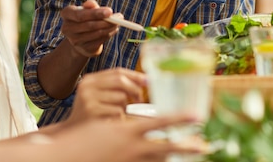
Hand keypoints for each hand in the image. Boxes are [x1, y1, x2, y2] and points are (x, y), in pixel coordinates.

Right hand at [55, 114, 204, 161]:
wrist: (67, 158)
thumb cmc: (84, 137)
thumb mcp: (106, 124)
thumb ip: (126, 123)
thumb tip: (142, 120)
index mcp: (128, 132)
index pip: (160, 122)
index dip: (180, 119)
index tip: (197, 115)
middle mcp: (133, 149)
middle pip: (166, 148)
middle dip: (186, 147)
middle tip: (204, 145)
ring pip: (158, 160)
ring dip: (171, 156)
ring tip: (187, 152)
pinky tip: (163, 160)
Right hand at [60, 0, 119, 57]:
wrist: (81, 37)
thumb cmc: (85, 18)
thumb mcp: (87, 9)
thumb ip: (91, 5)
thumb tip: (92, 4)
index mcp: (66, 14)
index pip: (80, 15)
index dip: (95, 13)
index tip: (110, 11)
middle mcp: (67, 28)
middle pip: (89, 25)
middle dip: (106, 21)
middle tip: (119, 17)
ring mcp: (74, 40)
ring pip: (96, 33)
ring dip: (110, 28)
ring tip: (118, 22)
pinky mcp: (84, 49)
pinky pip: (99, 41)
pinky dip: (109, 34)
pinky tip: (113, 29)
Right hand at [69, 68, 146, 121]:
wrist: (71, 133)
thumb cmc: (91, 114)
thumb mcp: (99, 95)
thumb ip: (116, 87)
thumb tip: (144, 80)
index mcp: (90, 79)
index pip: (117, 71)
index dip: (134, 75)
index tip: (147, 81)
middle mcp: (87, 86)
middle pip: (120, 81)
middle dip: (134, 90)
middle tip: (139, 100)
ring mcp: (88, 98)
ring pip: (121, 98)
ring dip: (125, 108)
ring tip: (116, 114)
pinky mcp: (91, 112)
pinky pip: (117, 111)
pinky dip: (120, 118)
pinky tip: (111, 121)